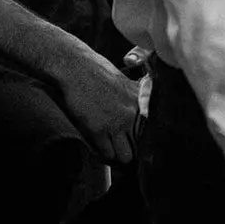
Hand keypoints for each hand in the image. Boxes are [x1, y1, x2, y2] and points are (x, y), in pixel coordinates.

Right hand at [55, 50, 140, 165]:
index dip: (141, 140)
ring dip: (117, 155)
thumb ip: (135, 96)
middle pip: (139, 147)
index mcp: (140, 101)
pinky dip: (102, 155)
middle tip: (119, 148)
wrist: (76, 66)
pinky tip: (97, 148)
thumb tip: (138, 111)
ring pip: (125, 156)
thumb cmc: (97, 70)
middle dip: (130, 149)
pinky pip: (106, 154)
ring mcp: (116, 123)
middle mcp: (132, 114)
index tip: (133, 141)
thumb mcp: (124, 81)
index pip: (149, 132)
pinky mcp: (98, 130)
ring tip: (109, 150)